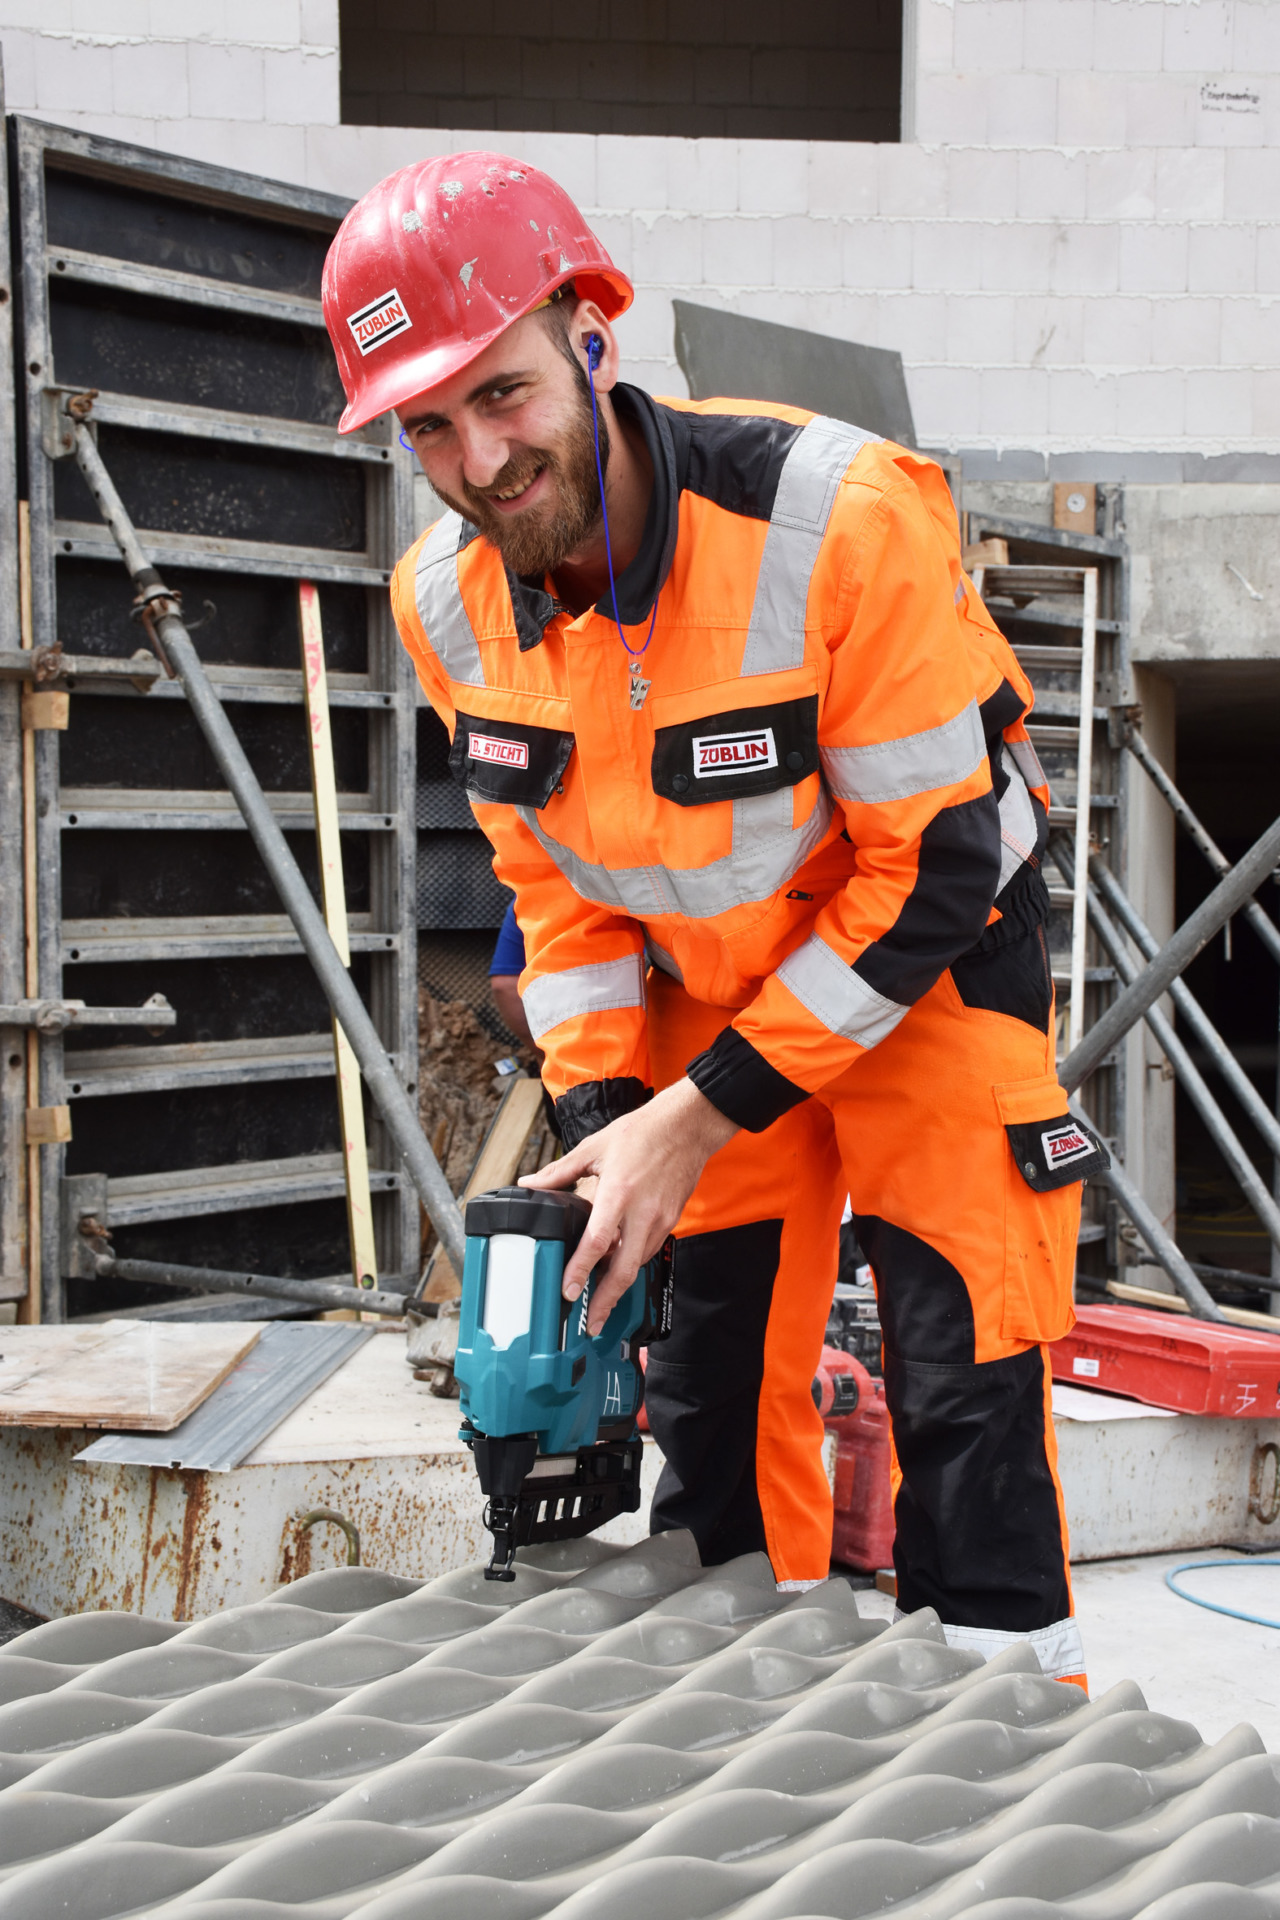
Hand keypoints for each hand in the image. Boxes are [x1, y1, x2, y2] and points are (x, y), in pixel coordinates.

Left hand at [520, 1079, 737, 1333]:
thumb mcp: (594, 1146)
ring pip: (637, 1263)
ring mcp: (660, 1219)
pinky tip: (618, 1265)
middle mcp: (641, 1212)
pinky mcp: (671, 1220)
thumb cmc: (643, 1132)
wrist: (687, 1126)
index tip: (569, 1291)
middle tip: (591, 1322)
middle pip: (624, 1269)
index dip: (581, 1270)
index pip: (596, 1243)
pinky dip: (632, 1262)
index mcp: (618, 1193)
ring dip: (619, 1283)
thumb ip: (559, 1171)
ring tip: (600, 1298)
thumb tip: (529, 1184)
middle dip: (606, 1301)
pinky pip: (649, 1250)